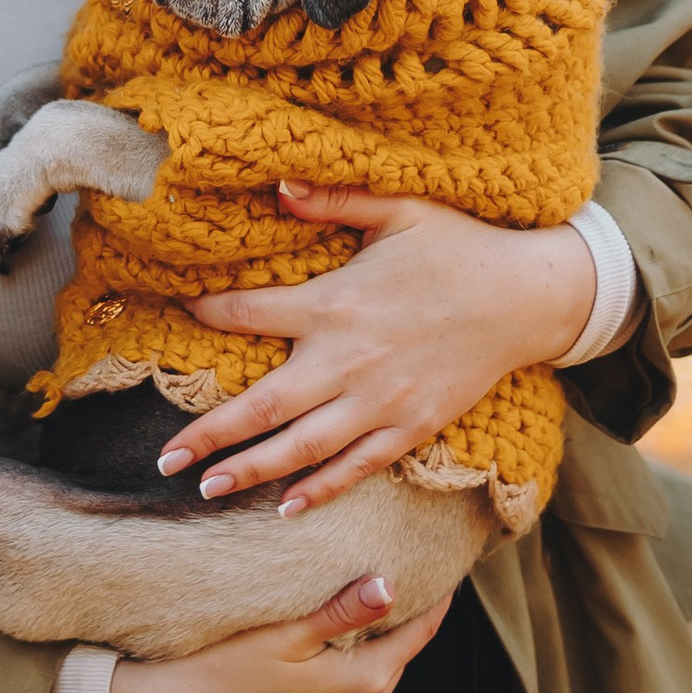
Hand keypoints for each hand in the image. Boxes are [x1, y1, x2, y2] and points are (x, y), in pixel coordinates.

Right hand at [108, 577, 448, 692]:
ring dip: (364, 648)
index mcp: (363, 687)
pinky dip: (341, 673)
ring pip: (368, 678)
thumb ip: (342, 612)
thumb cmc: (222, 671)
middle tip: (396, 572)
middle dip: (393, 620)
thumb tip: (391, 586)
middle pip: (392, 657)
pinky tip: (318, 651)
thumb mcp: (284, 633)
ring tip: (354, 606)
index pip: (416, 636)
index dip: (433, 601)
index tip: (446, 568)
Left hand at [155, 181, 594, 514]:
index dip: (210, 313)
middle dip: (210, 435)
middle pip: (263, 406)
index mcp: (335, 303)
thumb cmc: (459, 247)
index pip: (251, 312)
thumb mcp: (398, 208)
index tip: (182, 314)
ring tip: (206, 489)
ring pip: (302, 448)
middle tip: (163, 459)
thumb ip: (334, 199)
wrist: (528, 298)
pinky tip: (287, 507)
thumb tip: (279, 185)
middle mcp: (349, 360)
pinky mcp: (412, 428)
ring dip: (251, 470)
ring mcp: (380, 402)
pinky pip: (356, 466)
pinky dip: (320, 489)